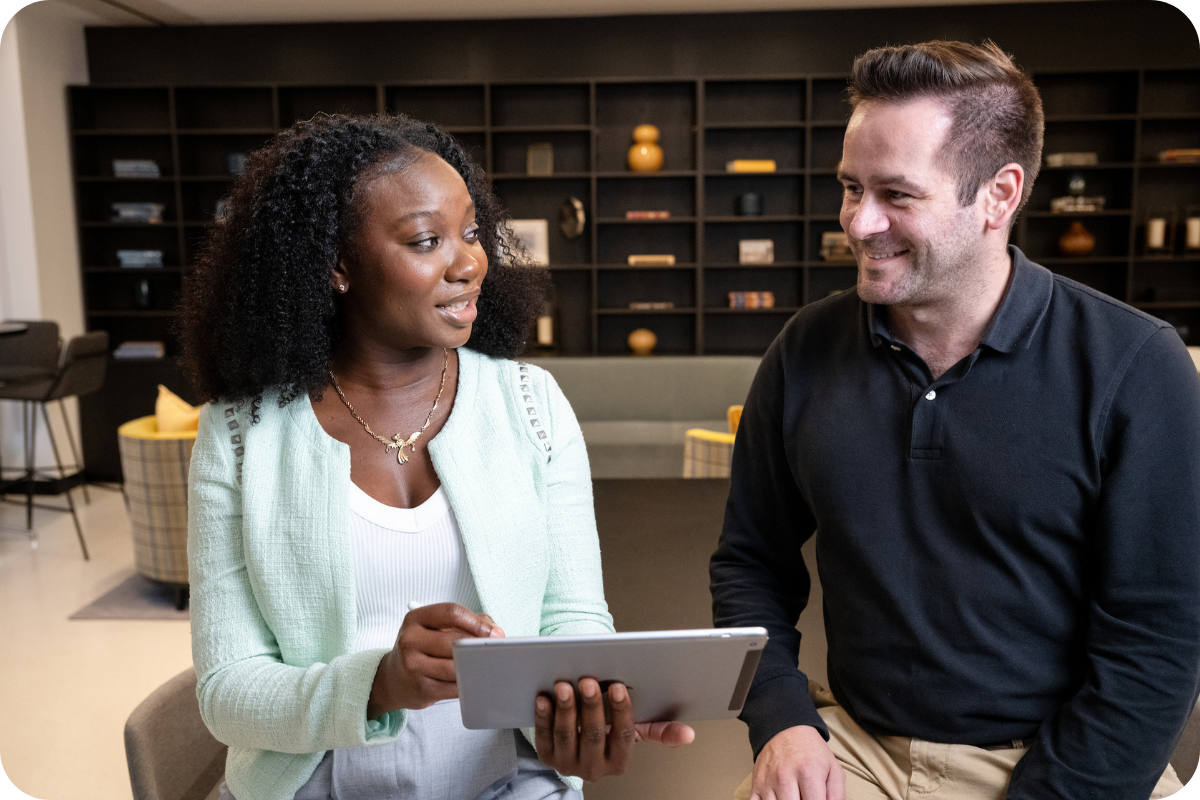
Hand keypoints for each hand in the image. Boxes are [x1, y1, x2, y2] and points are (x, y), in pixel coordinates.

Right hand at [367, 603, 502, 717]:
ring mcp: (413, 666)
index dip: (476, 621)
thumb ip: (465, 623)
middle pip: (455, 641)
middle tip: (496, 650)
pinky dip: (468, 684)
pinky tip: (474, 680)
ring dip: (476, 667)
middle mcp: (410, 640)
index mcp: (415, 618)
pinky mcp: (421, 689)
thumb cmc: (421, 648)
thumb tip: (495, 631)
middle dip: (479, 647)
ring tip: (487, 665)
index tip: (494, 631)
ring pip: (456, 667)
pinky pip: (454, 688)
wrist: (393, 678)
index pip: (451, 612)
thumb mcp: (434, 628)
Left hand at [534, 678, 694, 781]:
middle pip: (594, 735)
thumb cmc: (607, 732)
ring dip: (565, 709)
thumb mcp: (634, 732)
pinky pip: (543, 736)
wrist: (575, 744)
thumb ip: (660, 731)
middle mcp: (594, 768)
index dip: (621, 712)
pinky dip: (543, 716)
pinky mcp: (547, 756)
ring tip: (565, 685)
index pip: (623, 736)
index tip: (619, 687)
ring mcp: (568, 763)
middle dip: (591, 706)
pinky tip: (544, 698)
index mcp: (618, 762)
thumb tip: (688, 734)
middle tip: (588, 681)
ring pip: (567, 736)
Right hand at [749, 725, 843, 799]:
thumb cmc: (812, 752)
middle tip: (806, 796)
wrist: (786, 729)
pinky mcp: (756, 784)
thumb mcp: (833, 769)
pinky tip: (778, 798)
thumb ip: (837, 796)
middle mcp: (785, 777)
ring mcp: (768, 782)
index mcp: (808, 773)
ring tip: (794, 796)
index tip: (816, 799)